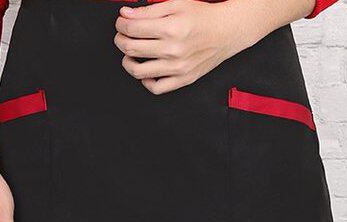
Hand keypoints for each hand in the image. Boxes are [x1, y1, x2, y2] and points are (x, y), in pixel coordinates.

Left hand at [114, 0, 258, 94]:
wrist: (225, 31)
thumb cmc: (202, 17)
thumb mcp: (176, 4)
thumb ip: (149, 10)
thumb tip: (126, 14)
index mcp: (170, 28)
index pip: (132, 29)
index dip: (121, 24)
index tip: (122, 22)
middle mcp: (173, 50)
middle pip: (131, 49)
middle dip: (121, 40)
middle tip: (122, 35)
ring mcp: (177, 68)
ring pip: (138, 71)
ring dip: (127, 61)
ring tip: (129, 54)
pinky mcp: (182, 80)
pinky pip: (156, 88)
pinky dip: (145, 81)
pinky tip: (145, 69)